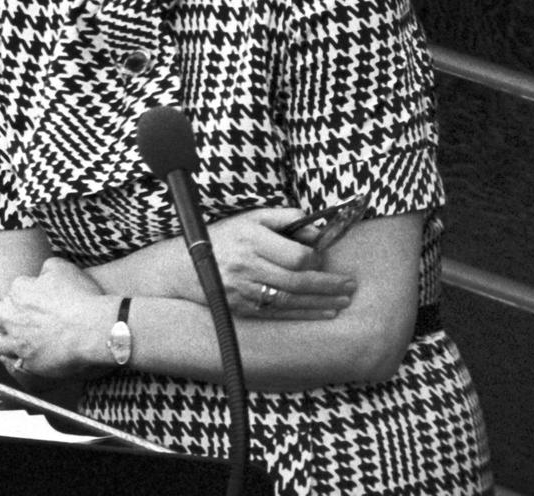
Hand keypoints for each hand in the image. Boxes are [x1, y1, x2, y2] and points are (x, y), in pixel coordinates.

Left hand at [0, 257, 109, 380]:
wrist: (94, 330)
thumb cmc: (81, 298)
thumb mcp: (63, 268)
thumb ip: (46, 268)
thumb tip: (41, 272)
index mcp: (19, 291)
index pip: (11, 290)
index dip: (22, 295)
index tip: (33, 300)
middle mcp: (12, 316)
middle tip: (14, 317)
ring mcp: (17, 341)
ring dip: (1, 337)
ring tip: (15, 338)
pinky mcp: (27, 363)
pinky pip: (11, 362)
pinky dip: (16, 358)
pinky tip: (28, 355)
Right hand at [206, 208, 356, 318]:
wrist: (183, 266)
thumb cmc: (224, 237)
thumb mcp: (252, 218)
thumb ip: (285, 218)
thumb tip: (316, 230)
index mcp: (251, 240)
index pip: (294, 256)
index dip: (315, 259)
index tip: (323, 259)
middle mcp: (246, 266)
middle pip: (297, 281)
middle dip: (328, 285)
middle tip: (350, 286)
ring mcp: (243, 291)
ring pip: (290, 300)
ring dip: (321, 303)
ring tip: (343, 301)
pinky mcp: (241, 308)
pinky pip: (278, 314)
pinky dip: (303, 315)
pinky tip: (323, 313)